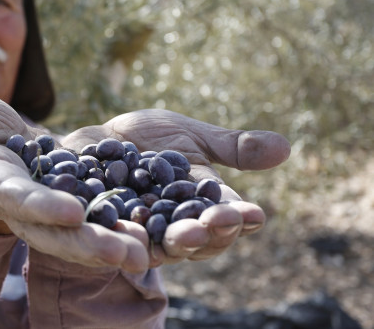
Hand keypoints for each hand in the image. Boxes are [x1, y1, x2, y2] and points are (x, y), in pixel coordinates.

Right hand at [0, 89, 149, 272]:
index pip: (16, 198)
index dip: (39, 206)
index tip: (70, 212)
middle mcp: (24, 205)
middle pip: (53, 232)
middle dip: (85, 244)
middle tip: (122, 254)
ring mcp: (51, 208)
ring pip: (81, 234)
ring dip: (111, 245)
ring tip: (143, 255)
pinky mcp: (75, 200)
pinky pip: (101, 217)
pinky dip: (123, 227)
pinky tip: (153, 235)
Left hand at [62, 109, 290, 266]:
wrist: (96, 139)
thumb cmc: (149, 138)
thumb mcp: (192, 136)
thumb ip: (231, 147)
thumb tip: (286, 147)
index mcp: (198, 206)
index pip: (224, 218)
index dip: (238, 219)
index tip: (254, 214)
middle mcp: (172, 226)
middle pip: (195, 240)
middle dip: (208, 234)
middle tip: (216, 224)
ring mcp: (138, 231)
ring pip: (160, 246)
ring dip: (176, 243)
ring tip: (187, 236)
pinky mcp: (103, 228)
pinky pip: (114, 235)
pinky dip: (124, 234)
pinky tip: (130, 231)